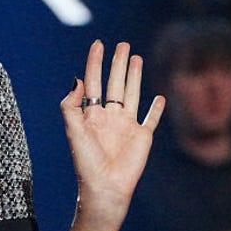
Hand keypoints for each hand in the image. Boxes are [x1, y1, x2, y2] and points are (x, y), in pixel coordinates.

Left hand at [61, 41, 164, 230]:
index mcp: (91, 114)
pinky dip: (156, 108)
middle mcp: (109, 116)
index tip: (98, 44)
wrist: (105, 186)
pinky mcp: (142, 137)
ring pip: (132, 94)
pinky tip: (159, 96)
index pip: (93, 82)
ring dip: (134, 76)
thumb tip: (76, 78)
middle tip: (122, 45)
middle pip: (115, 83)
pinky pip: (151, 119)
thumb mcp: (73, 131)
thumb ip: (71, 105)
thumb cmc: (86, 162)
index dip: (95, 63)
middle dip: (117, 64)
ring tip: (136, 57)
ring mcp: (127, 125)